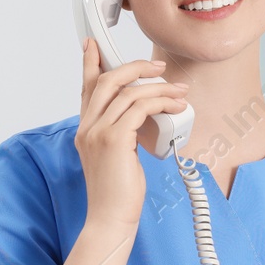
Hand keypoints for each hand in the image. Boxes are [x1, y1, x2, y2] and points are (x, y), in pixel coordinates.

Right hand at [75, 38, 189, 231]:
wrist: (110, 219)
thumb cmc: (117, 193)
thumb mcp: (116, 156)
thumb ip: (120, 133)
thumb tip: (143, 115)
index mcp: (85, 129)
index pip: (86, 88)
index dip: (90, 63)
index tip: (93, 44)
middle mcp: (87, 127)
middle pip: (107, 80)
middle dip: (135, 67)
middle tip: (159, 66)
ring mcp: (98, 132)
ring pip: (128, 92)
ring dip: (159, 87)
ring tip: (180, 92)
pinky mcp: (114, 140)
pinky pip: (140, 108)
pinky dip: (161, 102)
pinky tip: (176, 107)